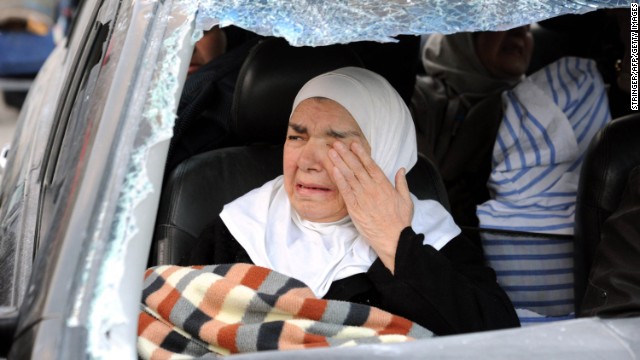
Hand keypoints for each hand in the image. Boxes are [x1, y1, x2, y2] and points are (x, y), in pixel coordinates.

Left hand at [328, 141, 412, 272]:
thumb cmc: (400, 221)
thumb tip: (401, 169)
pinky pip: (345, 191)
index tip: (354, 144)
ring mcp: (362, 198)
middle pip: (357, 167)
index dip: (361, 153)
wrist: (393, 239)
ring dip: (339, 163)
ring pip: (349, 177)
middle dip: (346, 154)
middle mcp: (372, 189)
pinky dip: (339, 180)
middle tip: (336, 143)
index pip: (370, 165)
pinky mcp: (354, 209)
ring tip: (331, 152)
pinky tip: (333, 170)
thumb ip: (402, 183)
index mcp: (384, 185)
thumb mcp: (406, 199)